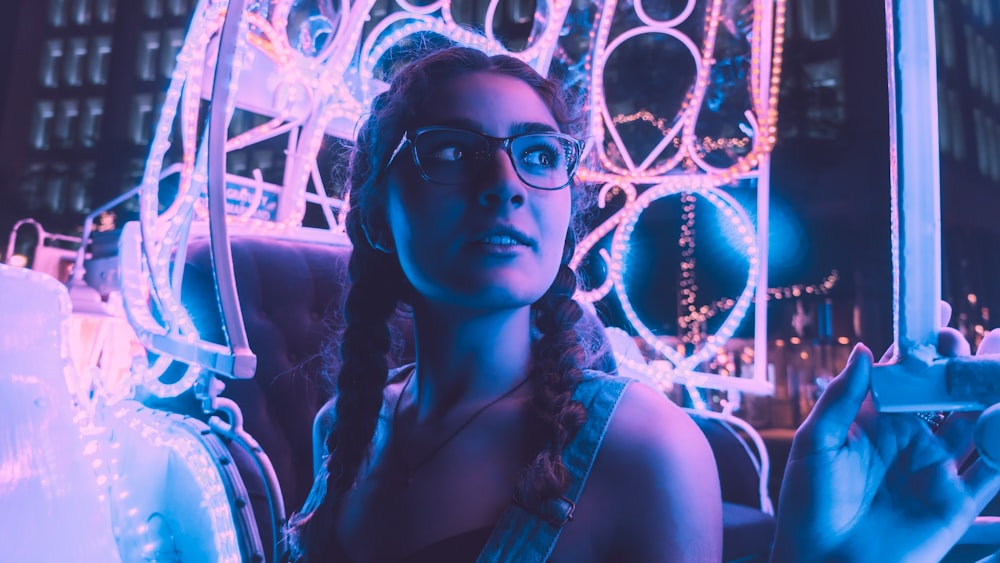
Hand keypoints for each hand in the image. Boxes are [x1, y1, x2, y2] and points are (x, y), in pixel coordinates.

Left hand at [771, 305, 999, 562]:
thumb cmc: (808, 506)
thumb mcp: (818, 444)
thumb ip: (843, 397)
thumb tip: (865, 349)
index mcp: (874, 422)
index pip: (903, 374)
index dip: (920, 345)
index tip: (934, 313)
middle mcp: (910, 440)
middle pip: (945, 393)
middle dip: (961, 363)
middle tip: (969, 339)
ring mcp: (936, 469)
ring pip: (976, 422)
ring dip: (991, 393)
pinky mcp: (956, 501)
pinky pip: (991, 468)